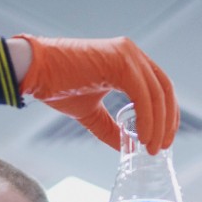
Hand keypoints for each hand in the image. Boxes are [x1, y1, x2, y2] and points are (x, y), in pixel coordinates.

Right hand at [12, 34, 178, 154]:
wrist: (34, 71)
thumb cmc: (57, 86)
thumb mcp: (91, 113)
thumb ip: (111, 127)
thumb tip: (127, 147)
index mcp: (128, 61)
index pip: (159, 87)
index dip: (166, 114)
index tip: (163, 139)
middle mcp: (131, 53)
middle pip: (164, 89)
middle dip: (167, 122)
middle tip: (161, 147)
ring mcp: (127, 55)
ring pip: (156, 93)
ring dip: (158, 124)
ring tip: (151, 147)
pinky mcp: (120, 62)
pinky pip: (143, 95)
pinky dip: (147, 118)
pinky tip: (142, 137)